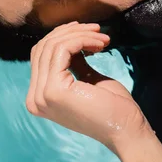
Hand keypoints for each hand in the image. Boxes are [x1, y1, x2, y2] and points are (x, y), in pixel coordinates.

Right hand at [26, 22, 146, 153]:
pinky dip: (82, 39)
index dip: (63, 37)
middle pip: (44, 47)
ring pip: (53, 45)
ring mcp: (42, 96)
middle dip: (72, 32)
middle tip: (97, 30)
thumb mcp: (86, 79)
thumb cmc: (112, 107)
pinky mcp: (54, 90)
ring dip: (81, 34)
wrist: (127, 131)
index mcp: (38, 98)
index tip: (89, 32)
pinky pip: (63, 49)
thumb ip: (72, 62)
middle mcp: (34, 99)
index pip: (40, 54)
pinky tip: (100, 44)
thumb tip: (68, 38)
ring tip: (103, 39)